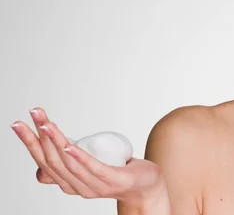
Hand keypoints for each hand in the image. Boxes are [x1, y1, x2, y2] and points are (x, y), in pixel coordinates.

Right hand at [11, 107, 164, 205]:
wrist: (146, 185)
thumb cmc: (117, 172)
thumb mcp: (89, 166)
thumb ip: (71, 163)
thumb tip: (52, 153)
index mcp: (68, 183)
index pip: (43, 162)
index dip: (30, 143)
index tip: (19, 123)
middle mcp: (77, 188)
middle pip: (51, 161)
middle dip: (38, 137)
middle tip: (32, 114)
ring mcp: (95, 186)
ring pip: (69, 163)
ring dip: (55, 141)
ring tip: (46, 123)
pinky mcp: (112, 180)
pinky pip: (93, 168)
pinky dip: (78, 157)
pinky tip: (69, 145)